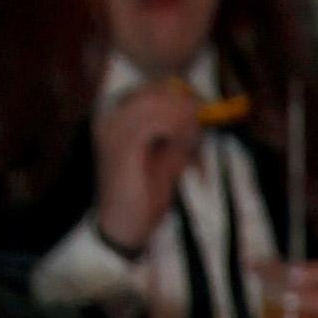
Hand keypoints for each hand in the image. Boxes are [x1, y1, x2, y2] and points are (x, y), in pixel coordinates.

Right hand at [94, 77, 205, 254]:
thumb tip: (201, 116)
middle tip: (208, 116)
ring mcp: (112, 126)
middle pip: (154, 91)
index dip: (182, 95)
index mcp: (117, 115)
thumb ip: (181, 137)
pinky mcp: (120, 142)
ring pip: (156, 102)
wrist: (122, 228)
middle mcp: (110, 114)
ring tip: (196, 135)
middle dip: (186, 103)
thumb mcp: (168, 160)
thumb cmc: (142, 197)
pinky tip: (186, 142)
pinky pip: (153, 120)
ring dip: (183, 116)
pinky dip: (175, 127)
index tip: (205, 107)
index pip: (152, 89)